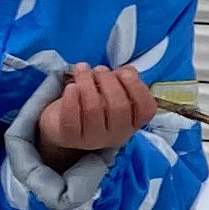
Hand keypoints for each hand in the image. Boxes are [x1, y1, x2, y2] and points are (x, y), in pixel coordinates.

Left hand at [36, 62, 158, 162]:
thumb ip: (124, 79)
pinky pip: (71, 119)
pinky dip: (71, 99)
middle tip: (98, 70)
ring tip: (82, 71)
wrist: (62, 124)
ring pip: (93, 109)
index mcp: (132, 123)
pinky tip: (71, 86)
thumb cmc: (93, 102)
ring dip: (87, 82)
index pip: (146, 109)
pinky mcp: (70, 138)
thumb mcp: (112, 90)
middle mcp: (116, 135)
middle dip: (108, 81)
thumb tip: (128, 71)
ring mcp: (93, 139)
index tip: (123, 73)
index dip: (137, 87)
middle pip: (119, 107)